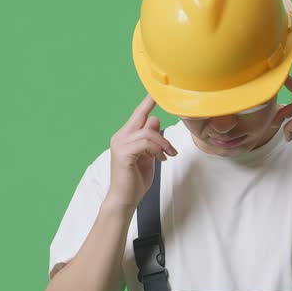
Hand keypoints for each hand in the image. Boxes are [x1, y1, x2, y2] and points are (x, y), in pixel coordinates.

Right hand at [104, 94, 178, 209]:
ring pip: (148, 132)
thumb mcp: (148, 156)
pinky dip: (157, 149)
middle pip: (141, 117)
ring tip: (169, 154)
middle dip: (156, 116)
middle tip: (172, 114)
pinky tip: (161, 159)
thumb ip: (151, 139)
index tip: (156, 91)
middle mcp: (120, 136)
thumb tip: (155, 120)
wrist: (125, 199)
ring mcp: (120, 144)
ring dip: (163, 143)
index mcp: (125, 136)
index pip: (137, 114)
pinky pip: (146, 143)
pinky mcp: (123, 153)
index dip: (147, 102)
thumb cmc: (135, 180)